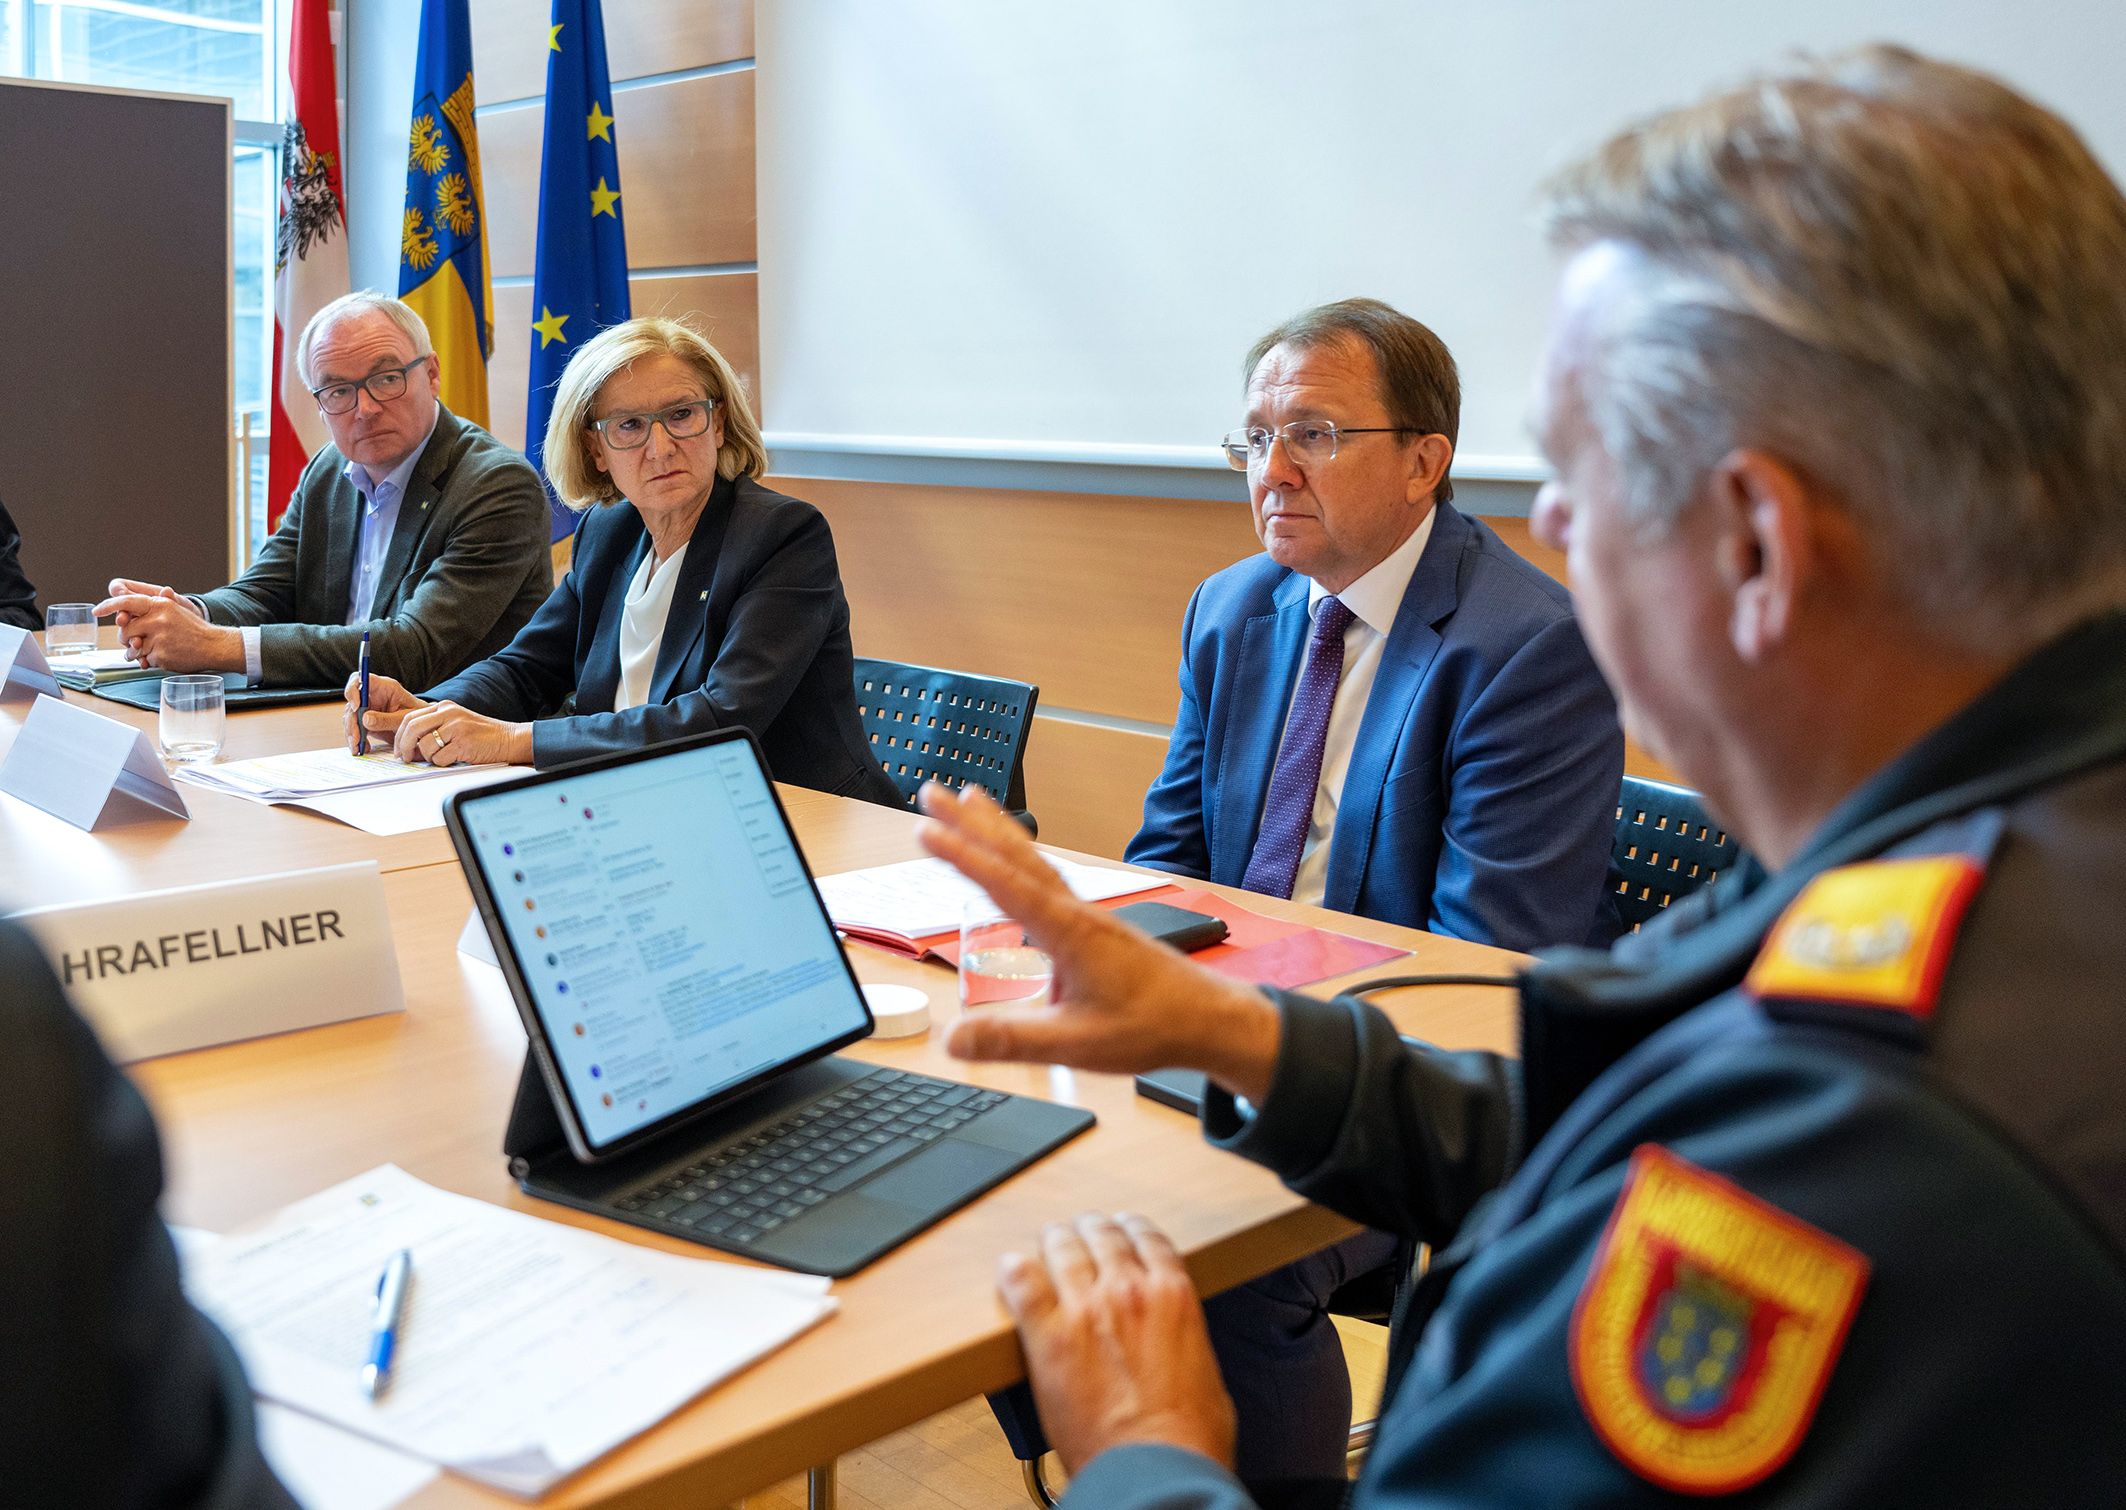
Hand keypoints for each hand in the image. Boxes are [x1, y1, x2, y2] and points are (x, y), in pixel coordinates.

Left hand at [93, 582, 238, 671]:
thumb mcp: (174, 610)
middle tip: (135, 641)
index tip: (96, 611)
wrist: (214, 645)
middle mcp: (157, 619)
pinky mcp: (161, 654)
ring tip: (150, 651)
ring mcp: (159, 638)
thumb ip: (151, 609)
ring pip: (132, 647)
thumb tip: (124, 611)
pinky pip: (144, 660)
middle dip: (126, 638)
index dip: (108, 606)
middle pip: (125, 629)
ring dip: (136, 652)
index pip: (126, 602)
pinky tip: (163, 657)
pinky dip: (150, 661)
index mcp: (160, 605)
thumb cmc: (193, 629)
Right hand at [343, 672, 427, 753]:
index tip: (356, 707)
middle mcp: (372, 695)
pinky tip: (362, 749)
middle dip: (351, 722)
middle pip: (352, 703)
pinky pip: (355, 728)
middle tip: (356, 738)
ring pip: (350, 717)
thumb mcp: (405, 718)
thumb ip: (387, 719)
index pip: (360, 679)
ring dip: (351, 733)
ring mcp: (367, 708)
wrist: (422, 727)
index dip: (353, 690)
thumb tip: (365, 719)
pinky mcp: (365, 721)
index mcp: (383, 687)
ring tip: (358, 747)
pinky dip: (355, 740)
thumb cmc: (418, 716)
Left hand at [392, 698, 531, 767]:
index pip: (410, 717)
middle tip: (405, 757)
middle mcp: (449, 713)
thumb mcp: (455, 723)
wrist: (508, 739)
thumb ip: (434, 728)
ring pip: (425, 746)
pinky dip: (443, 763)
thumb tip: (409, 746)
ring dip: (428, 757)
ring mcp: (456, 727)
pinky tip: (454, 759)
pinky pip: (440, 758)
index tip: (399, 749)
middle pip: (412, 728)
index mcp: (444, 707)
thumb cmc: (481, 735)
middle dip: (404, 746)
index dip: (399, 735)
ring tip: (441, 758)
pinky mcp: (463, 742)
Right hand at [915, 783, 1280, 1102]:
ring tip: (970, 800)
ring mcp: (1087, 915)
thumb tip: (952, 1038)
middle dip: (971, 822)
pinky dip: (1023, 857)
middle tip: (934, 791)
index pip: (1005, 885)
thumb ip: (1013, 1039)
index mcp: (1069, 932)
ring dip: (997, 830)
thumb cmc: (1152, 1026)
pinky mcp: (1095, 926)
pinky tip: (1014, 862)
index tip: (927, 830)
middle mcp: (1076, 913)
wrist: (1209, 1019)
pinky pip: (1049, 878)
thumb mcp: (1076, 1043)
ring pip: (1034, 860)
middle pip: (1015, 856)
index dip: (962, 856)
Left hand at [1000, 1212, 1235, 1473]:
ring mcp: (1085, 1309)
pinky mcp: (1048, 1336)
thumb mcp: (1206, 1369)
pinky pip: (1022, 1284)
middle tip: (1081, 1234)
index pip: (1146, 1236)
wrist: (1156, 1471)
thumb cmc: (1186, 1437)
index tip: (1122, 1230)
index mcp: (1172, 1295)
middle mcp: (1128, 1290)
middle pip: (1101, 1233)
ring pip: (1062, 1248)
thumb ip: (1184, 1336)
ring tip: (1049, 1242)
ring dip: (1055, 1241)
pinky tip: (1012, 1269)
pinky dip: (1014, 1271)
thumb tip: (1174, 1338)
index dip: (1129, 1228)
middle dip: (1090, 1229)